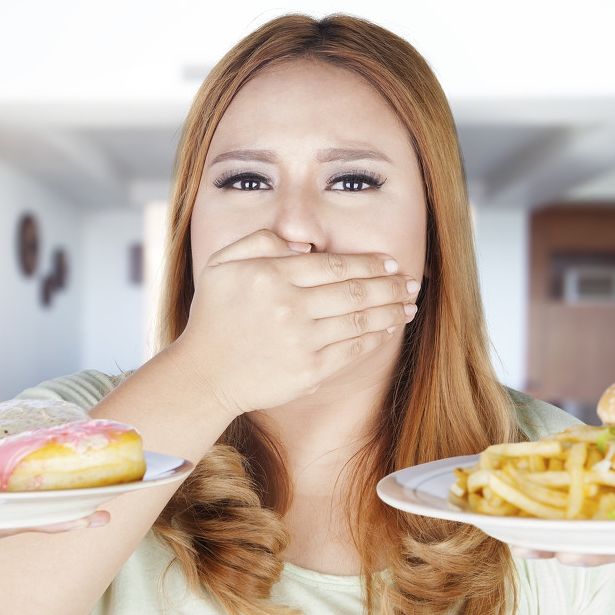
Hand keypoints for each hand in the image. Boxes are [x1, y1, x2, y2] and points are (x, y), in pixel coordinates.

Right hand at [169, 230, 418, 416]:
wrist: (203, 374)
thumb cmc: (214, 316)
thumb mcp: (222, 263)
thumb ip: (261, 241)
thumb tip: (305, 243)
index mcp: (272, 276)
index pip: (335, 265)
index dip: (370, 263)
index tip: (390, 262)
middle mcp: (290, 307)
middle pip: (356, 291)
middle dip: (390, 285)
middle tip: (410, 282)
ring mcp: (302, 342)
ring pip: (360, 320)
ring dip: (391, 310)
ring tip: (409, 304)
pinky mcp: (309, 372)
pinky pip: (353, 351)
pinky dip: (376, 337)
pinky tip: (389, 328)